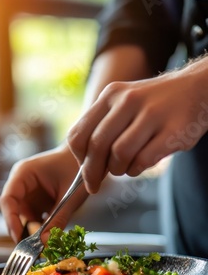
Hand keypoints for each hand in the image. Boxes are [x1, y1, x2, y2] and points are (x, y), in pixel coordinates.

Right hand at [0, 144, 87, 242]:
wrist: (89, 158)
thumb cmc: (78, 168)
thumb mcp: (69, 197)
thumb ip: (57, 220)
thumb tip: (45, 243)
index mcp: (23, 174)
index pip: (8, 200)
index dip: (10, 220)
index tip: (18, 238)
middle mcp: (21, 183)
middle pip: (13, 212)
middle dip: (21, 230)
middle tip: (32, 248)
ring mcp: (29, 193)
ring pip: (23, 218)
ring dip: (32, 232)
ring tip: (44, 244)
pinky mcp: (37, 202)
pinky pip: (34, 219)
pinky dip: (40, 229)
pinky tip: (50, 236)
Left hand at [68, 58, 207, 192]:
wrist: (197, 88)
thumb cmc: (153, 106)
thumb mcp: (123, 105)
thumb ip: (103, 129)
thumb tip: (86, 167)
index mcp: (111, 95)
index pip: (79, 134)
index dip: (79, 160)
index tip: (84, 173)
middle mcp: (129, 100)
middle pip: (97, 147)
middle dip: (93, 173)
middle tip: (95, 186)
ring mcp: (153, 114)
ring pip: (120, 155)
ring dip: (118, 170)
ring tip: (126, 167)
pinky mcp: (173, 130)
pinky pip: (143, 160)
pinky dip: (137, 169)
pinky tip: (140, 164)